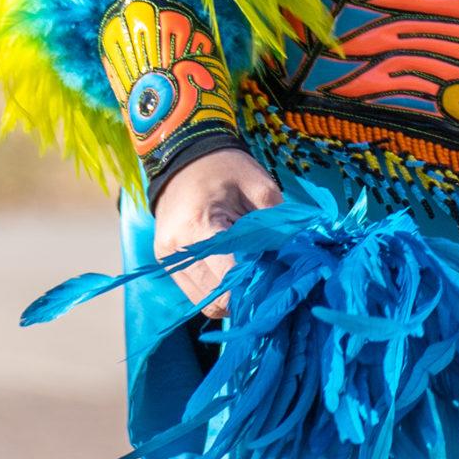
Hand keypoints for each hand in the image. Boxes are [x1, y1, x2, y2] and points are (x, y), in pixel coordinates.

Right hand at [152, 147, 280, 316]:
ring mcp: (168, 259)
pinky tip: (234, 273)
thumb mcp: (260, 187)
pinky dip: (217, 289)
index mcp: (199, 227)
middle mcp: (178, 250)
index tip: (278, 281)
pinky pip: (196, 291)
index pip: (228, 278)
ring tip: (252, 277)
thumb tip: (292, 260)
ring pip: (205, 301)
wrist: (185, 157)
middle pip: (216, 297)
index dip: (255, 286)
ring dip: (231, 296)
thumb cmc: (227, 168)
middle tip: (269, 281)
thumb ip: (275, 226)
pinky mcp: (166, 262)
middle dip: (245, 295)